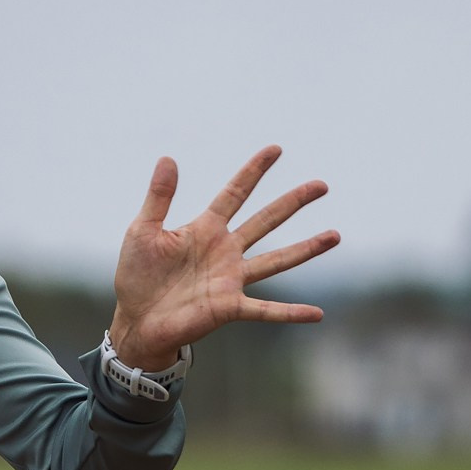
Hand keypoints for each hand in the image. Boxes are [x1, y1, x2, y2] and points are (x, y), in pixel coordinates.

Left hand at [108, 146, 340, 373]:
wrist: (135, 320)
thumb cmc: (137, 276)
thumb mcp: (143, 231)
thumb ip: (159, 197)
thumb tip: (168, 158)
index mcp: (205, 229)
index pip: (235, 193)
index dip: (254, 171)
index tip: (276, 150)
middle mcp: (225, 251)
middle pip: (266, 220)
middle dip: (293, 202)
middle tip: (321, 185)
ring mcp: (231, 280)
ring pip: (277, 260)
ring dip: (307, 249)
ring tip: (335, 236)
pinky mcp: (230, 308)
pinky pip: (267, 310)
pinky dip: (291, 312)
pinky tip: (317, 314)